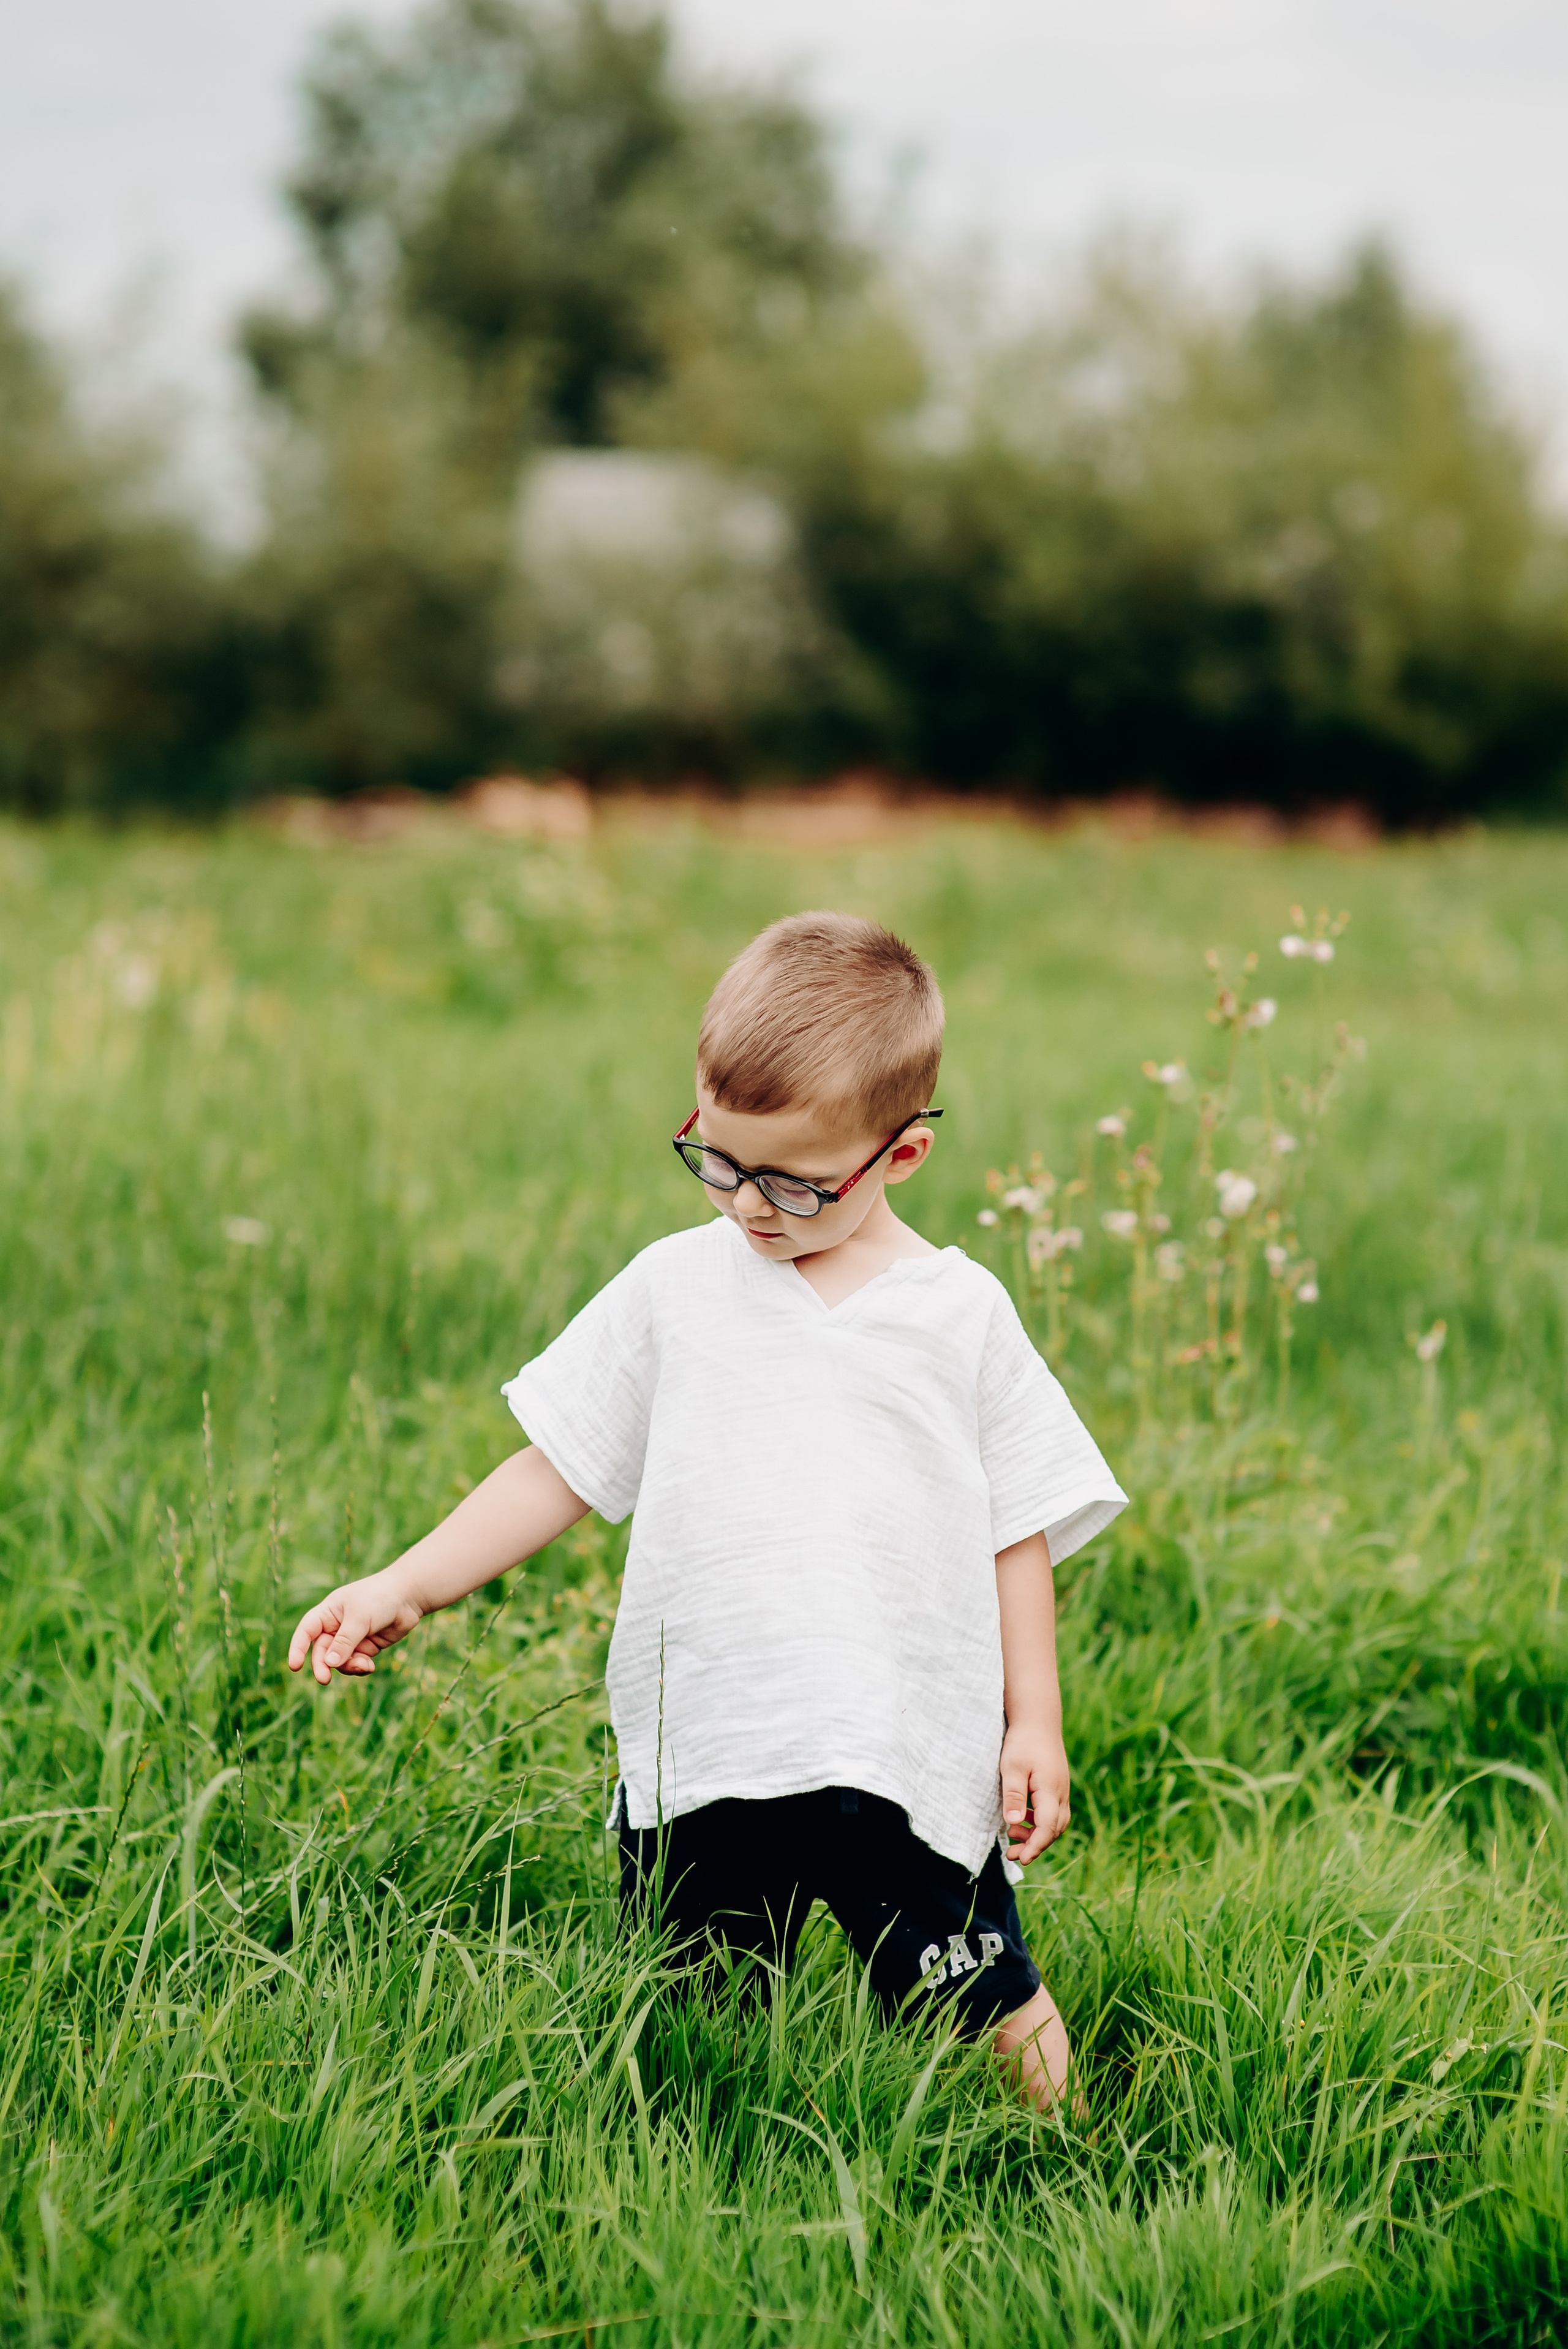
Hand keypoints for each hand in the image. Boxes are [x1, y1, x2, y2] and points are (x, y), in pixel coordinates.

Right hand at [287, 1569, 423, 1684]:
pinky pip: (356, 1663)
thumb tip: (329, 1664)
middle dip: (323, 1666)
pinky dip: (360, 1667)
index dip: (298, 1648)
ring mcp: (351, 1639)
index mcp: (328, 1612)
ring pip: (339, 1662)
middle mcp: (336, 1626)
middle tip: (324, 1680)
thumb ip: (344, 1641)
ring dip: (348, 1667)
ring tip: (364, 1664)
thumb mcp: (360, 1618)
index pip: (306, 1631)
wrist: (409, 1596)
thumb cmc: (380, 1598)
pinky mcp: (366, 1647)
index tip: (295, 1666)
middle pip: (322, 1651)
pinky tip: (370, 1666)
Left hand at [1000, 1722, 1070, 1865]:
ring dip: (1037, 1834)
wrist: (1037, 1719)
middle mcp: (1061, 1792)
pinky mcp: (1057, 1785)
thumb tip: (1015, 1824)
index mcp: (1051, 1790)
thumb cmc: (1023, 1741)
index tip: (1020, 1858)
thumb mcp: (1012, 1768)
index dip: (1035, 1846)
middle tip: (1011, 1853)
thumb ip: (1014, 1796)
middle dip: (1035, 1845)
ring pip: (1056, 1822)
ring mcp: (1061, 1788)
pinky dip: (1039, 1822)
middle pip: (1054, 1829)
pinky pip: (1053, 1811)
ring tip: (1012, 1835)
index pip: (1048, 1827)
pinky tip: (1022, 1818)